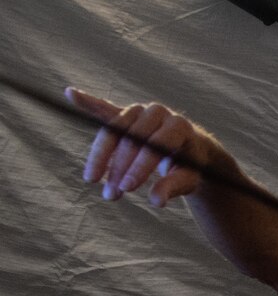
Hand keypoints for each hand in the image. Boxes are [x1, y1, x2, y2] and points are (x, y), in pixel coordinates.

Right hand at [67, 87, 229, 206]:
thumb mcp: (187, 178)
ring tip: (93, 180)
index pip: (154, 146)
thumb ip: (173, 187)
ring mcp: (139, 110)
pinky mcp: (124, 113)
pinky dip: (87, 102)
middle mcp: (158, 113)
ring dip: (100, 157)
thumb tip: (156, 201)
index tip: (127, 188)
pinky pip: (103, 108)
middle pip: (130, 139)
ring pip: (113, 131)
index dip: (139, 167)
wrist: (188, 147)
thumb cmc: (188, 165)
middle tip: (111, 195)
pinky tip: (70, 93)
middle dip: (118, 169)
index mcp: (178, 126)